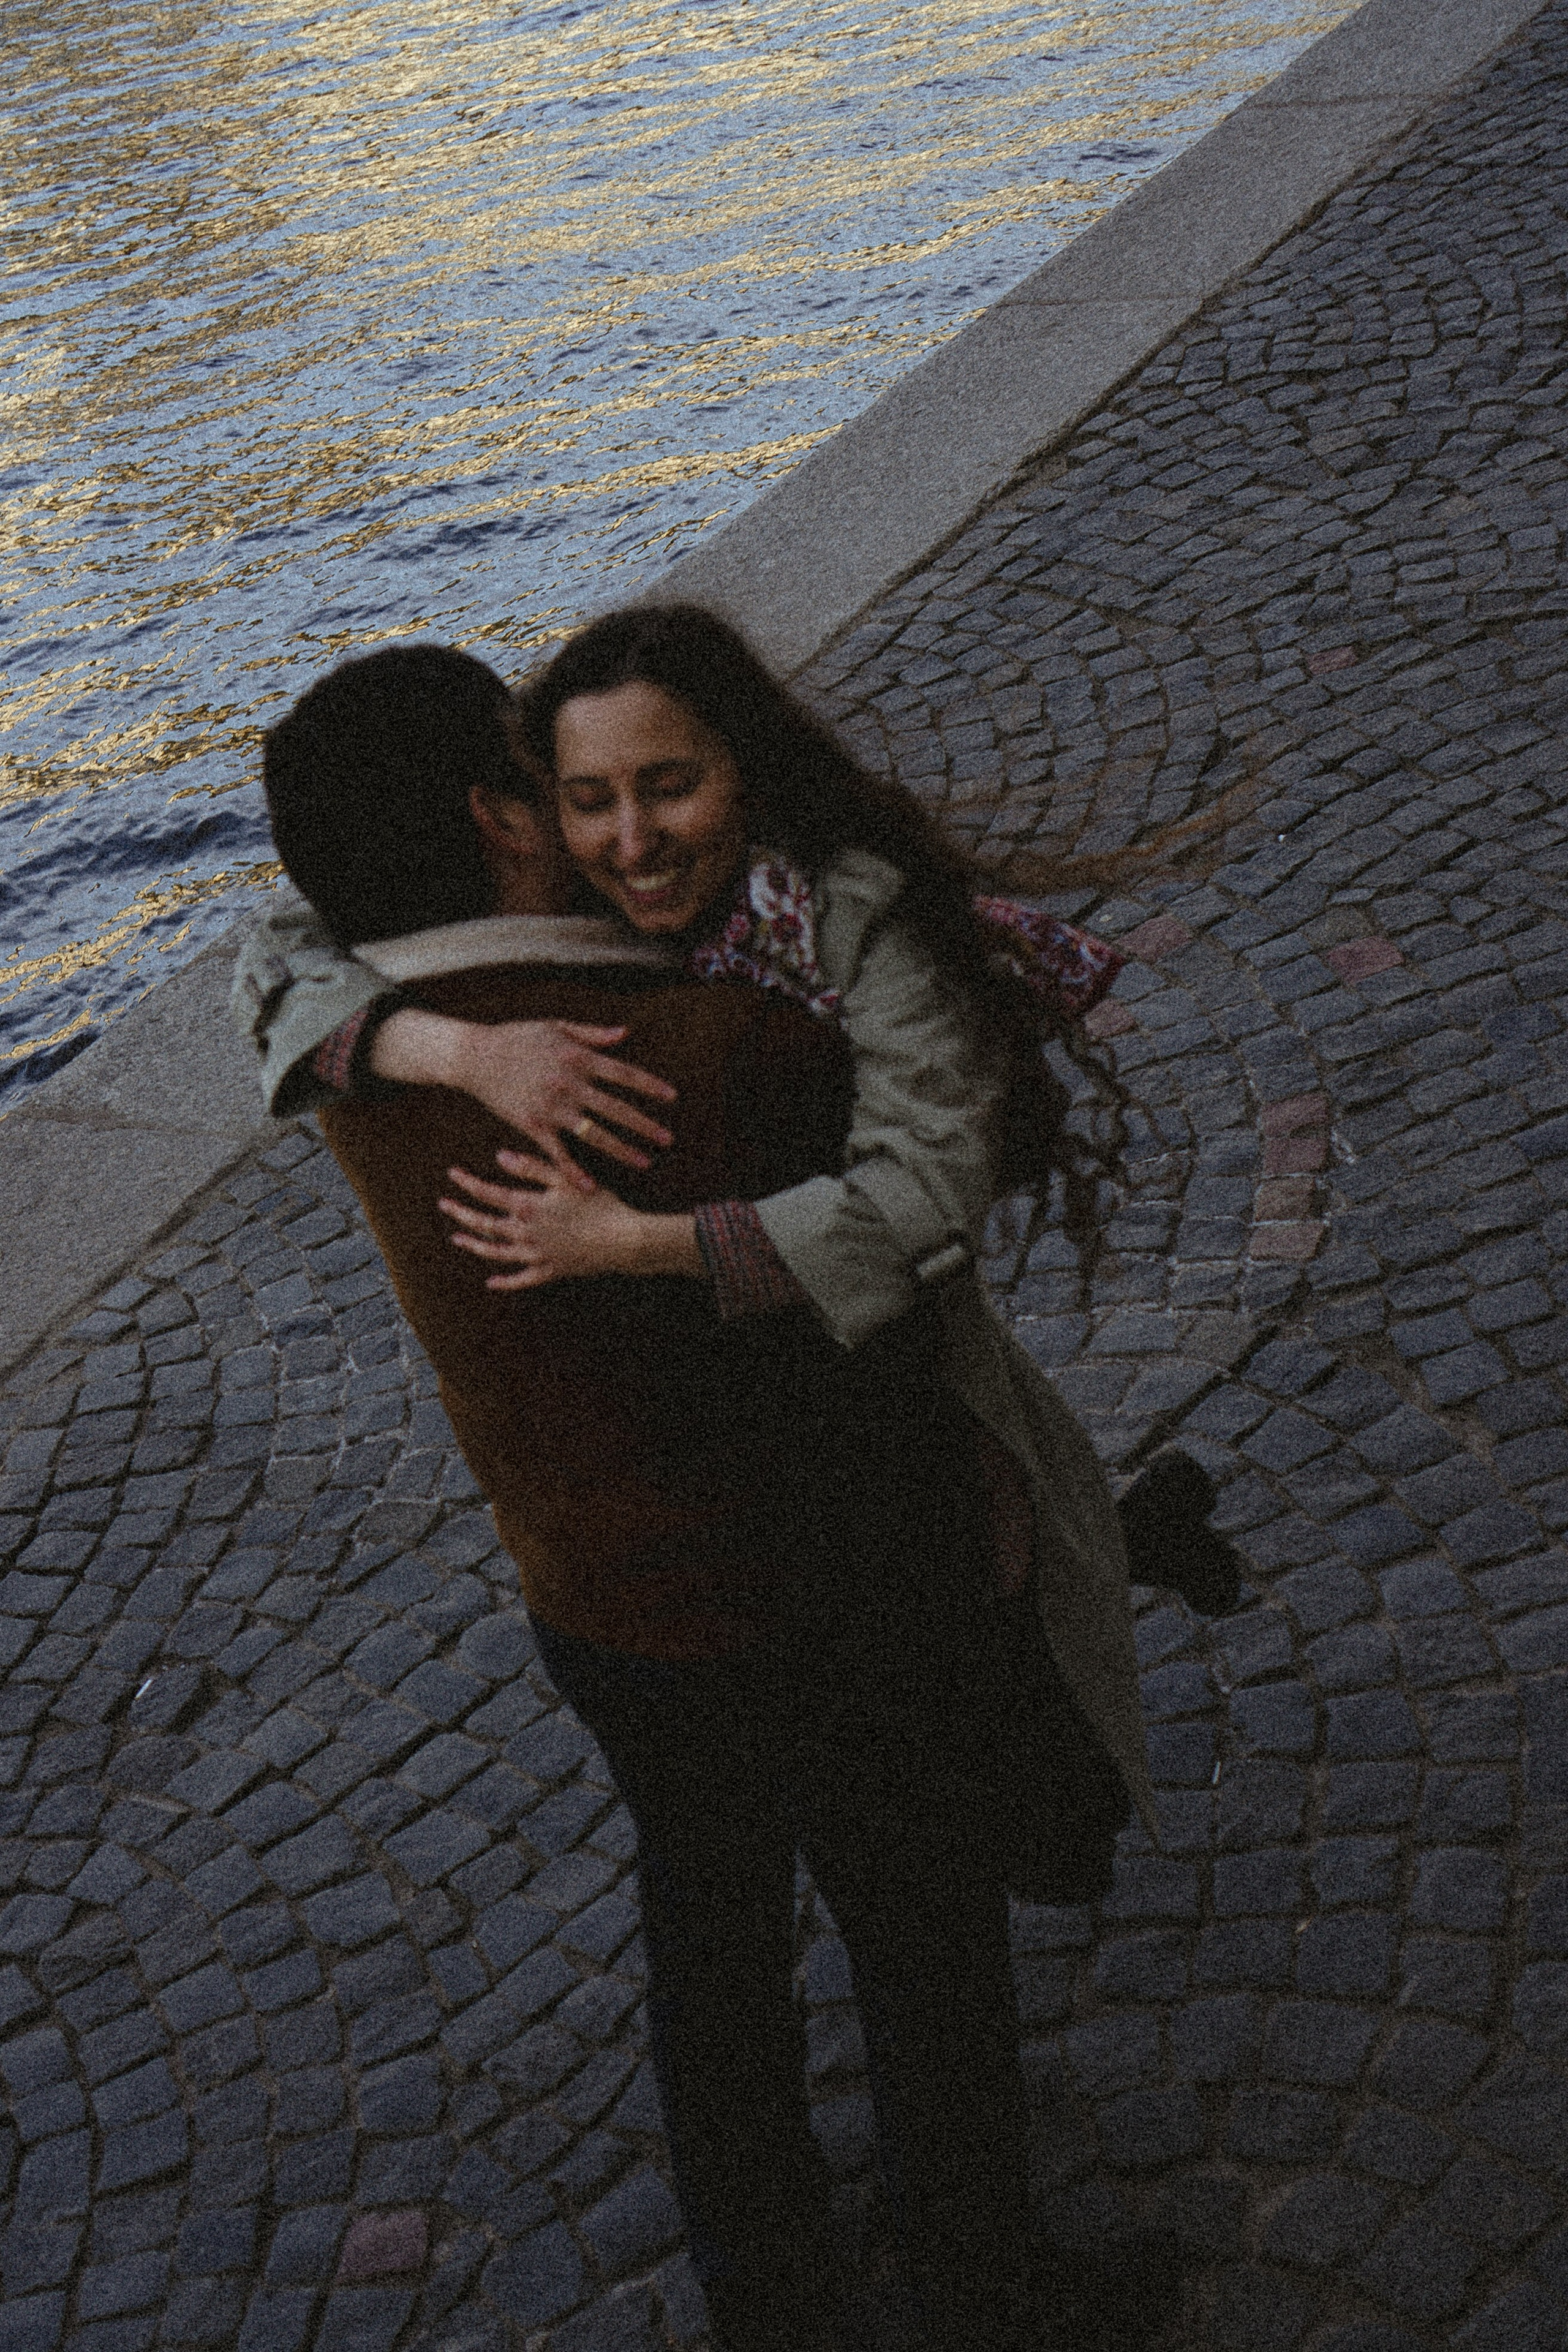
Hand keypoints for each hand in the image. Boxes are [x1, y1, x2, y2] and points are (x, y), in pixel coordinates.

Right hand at [371, 1008, 675, 1185]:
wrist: (474, 1056)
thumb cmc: (516, 1037)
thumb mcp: (555, 1026)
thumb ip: (592, 1034)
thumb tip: (626, 1033)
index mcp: (577, 1058)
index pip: (624, 1074)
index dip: (650, 1086)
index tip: (672, 1098)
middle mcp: (569, 1084)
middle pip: (616, 1108)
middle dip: (645, 1125)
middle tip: (669, 1138)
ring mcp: (551, 1107)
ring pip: (593, 1133)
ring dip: (621, 1149)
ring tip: (644, 1162)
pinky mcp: (531, 1125)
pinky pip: (557, 1153)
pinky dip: (573, 1170)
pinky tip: (590, 1185)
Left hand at [439, 1153, 701, 1288]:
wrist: (623, 1240)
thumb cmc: (599, 1203)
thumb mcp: (565, 1178)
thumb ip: (531, 1167)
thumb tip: (499, 1157)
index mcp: (528, 1207)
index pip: (489, 1194)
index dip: (469, 1184)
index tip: (453, 1175)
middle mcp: (525, 1234)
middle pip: (485, 1224)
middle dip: (462, 1214)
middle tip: (444, 1205)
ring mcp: (536, 1255)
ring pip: (496, 1253)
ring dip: (474, 1246)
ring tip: (457, 1240)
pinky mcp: (550, 1271)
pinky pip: (522, 1280)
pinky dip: (505, 1282)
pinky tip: (491, 1282)